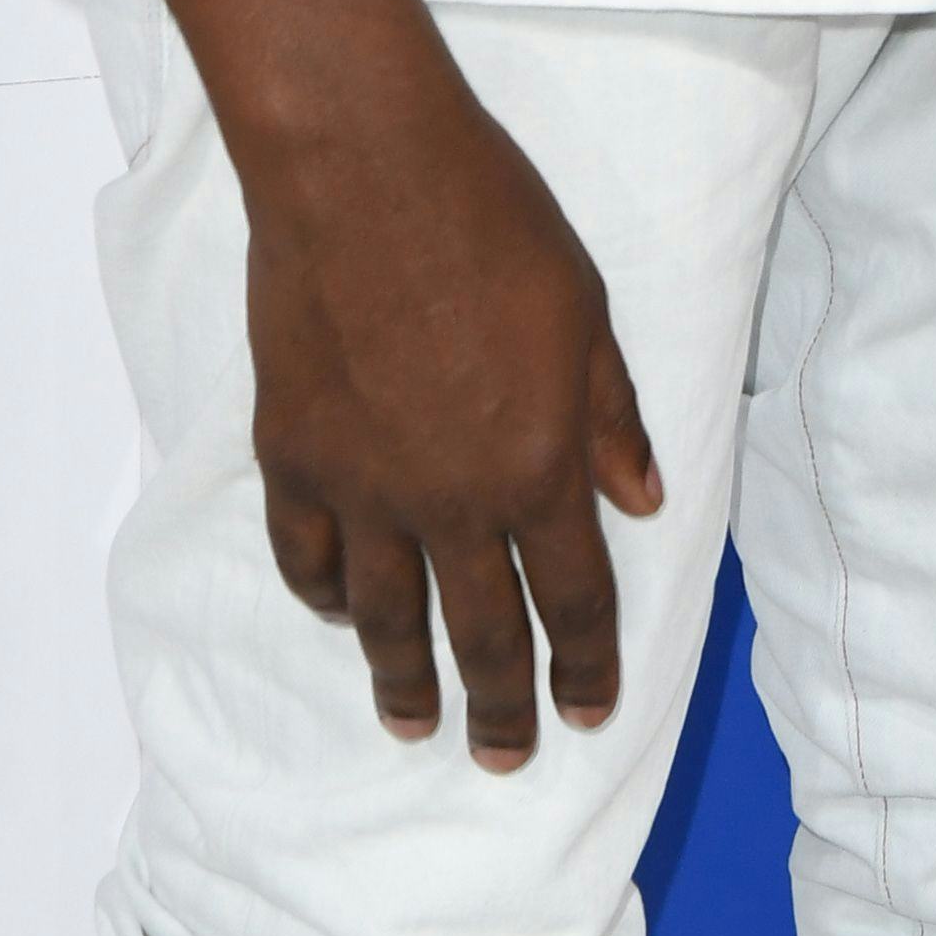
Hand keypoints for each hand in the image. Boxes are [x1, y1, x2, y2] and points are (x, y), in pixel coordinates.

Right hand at [237, 43, 663, 769]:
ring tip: (414, 724)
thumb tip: (641, 502)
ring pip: (386, 620)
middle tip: (504, 759)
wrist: (367, 176)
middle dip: (502, 708)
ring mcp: (364, 488)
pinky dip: (326, 597)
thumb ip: (611, 418)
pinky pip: (309, 559)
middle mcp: (451, 501)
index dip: (586, 665)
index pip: (573, 599)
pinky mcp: (293, 457)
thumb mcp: (587, 313)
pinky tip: (340, 613)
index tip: (589, 712)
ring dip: (405, 682)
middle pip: (482, 634)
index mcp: (538, 467)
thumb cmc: (495, 223)